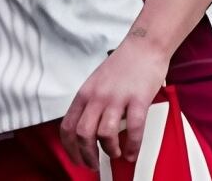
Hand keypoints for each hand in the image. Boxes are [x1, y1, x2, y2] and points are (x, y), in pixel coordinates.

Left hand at [59, 33, 168, 169]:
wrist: (143, 47)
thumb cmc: (122, 66)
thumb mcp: (96, 83)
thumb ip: (91, 104)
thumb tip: (87, 131)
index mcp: (84, 93)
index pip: (67, 126)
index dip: (69, 148)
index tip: (76, 159)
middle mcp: (96, 96)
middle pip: (82, 134)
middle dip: (86, 155)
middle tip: (94, 165)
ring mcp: (116, 97)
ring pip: (104, 134)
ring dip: (109, 150)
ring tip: (115, 154)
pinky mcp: (137, 99)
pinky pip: (133, 129)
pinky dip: (132, 146)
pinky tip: (132, 152)